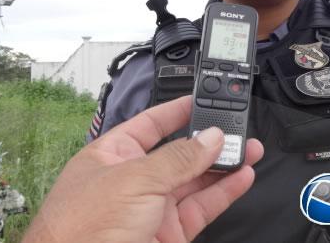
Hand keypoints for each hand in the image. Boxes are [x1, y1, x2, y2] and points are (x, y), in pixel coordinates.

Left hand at [22, 95, 263, 242]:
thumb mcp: (133, 180)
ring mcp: (152, 208)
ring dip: (224, 165)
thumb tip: (210, 138)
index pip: (151, 124)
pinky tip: (241, 177)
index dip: (177, 111)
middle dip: (209, 140)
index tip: (203, 100)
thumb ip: (177, 158)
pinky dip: (224, 192)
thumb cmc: (80, 230)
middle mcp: (134, 180)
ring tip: (249, 149)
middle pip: (180, 152)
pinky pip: (202, 207)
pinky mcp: (169, 233)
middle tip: (236, 129)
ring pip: (195, 180)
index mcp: (114, 156)